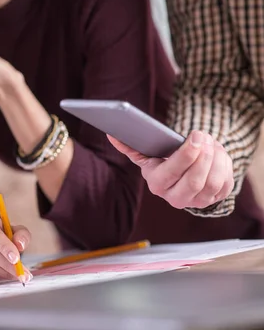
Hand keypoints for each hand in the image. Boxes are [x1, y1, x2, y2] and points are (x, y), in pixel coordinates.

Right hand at [108, 130, 233, 208]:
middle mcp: (174, 197)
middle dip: (204, 155)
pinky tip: (217, 154)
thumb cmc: (163, 160)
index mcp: (156, 184)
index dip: (187, 155)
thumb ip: (132, 147)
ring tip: (212, 143)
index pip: (172, 173)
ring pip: (212, 182)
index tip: (195, 136)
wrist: (182, 175)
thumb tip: (112, 135)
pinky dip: (225, 166)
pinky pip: (225, 184)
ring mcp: (195, 202)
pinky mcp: (213, 200)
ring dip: (216, 159)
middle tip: (205, 136)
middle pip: (194, 180)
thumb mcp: (148, 155)